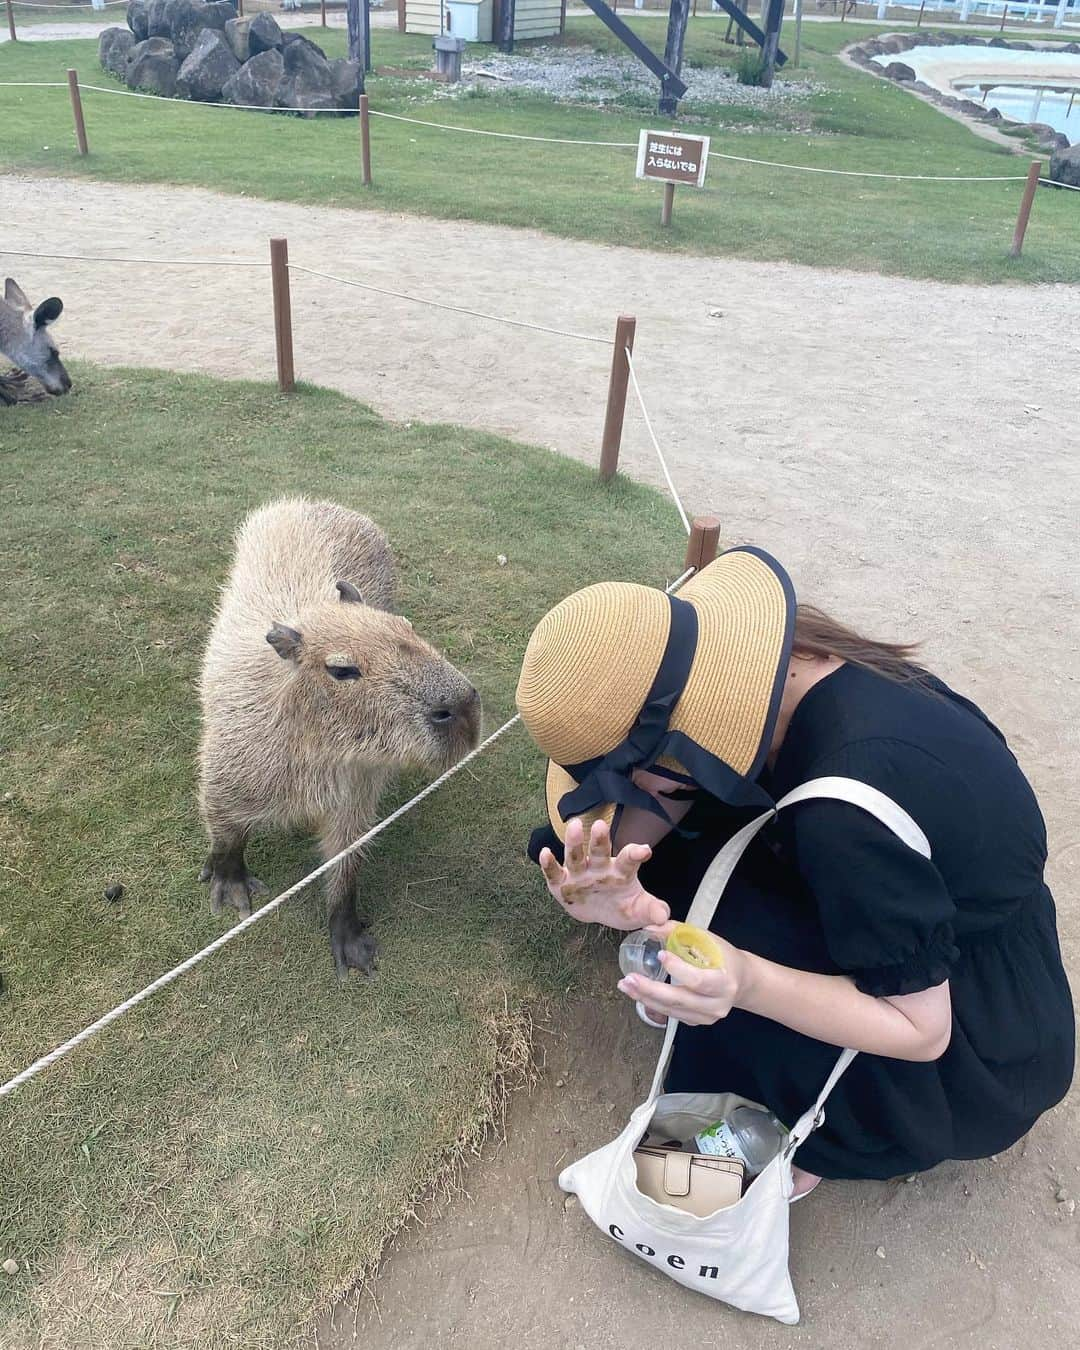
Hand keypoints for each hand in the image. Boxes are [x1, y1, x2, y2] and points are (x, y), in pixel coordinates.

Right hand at [539, 817, 669, 930]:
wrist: (598, 913)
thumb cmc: (621, 906)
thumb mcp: (638, 911)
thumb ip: (651, 910)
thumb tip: (663, 918)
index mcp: (620, 871)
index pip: (629, 859)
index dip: (636, 854)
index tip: (645, 850)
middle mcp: (599, 867)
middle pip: (599, 850)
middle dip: (600, 839)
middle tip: (601, 825)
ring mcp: (579, 873)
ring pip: (575, 855)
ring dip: (574, 842)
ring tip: (574, 826)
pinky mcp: (561, 883)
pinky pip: (554, 872)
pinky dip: (549, 864)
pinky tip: (545, 853)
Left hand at [616, 921, 751, 1025]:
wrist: (741, 982)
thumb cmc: (723, 957)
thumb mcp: (707, 939)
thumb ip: (678, 932)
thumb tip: (650, 927)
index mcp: (724, 982)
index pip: (698, 979)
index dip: (678, 969)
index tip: (661, 955)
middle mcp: (717, 1004)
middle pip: (679, 999)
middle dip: (650, 989)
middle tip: (629, 978)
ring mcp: (707, 1017)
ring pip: (671, 1010)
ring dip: (645, 998)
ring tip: (626, 985)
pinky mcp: (697, 1022)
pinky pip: (671, 1015)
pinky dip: (652, 1004)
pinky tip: (638, 993)